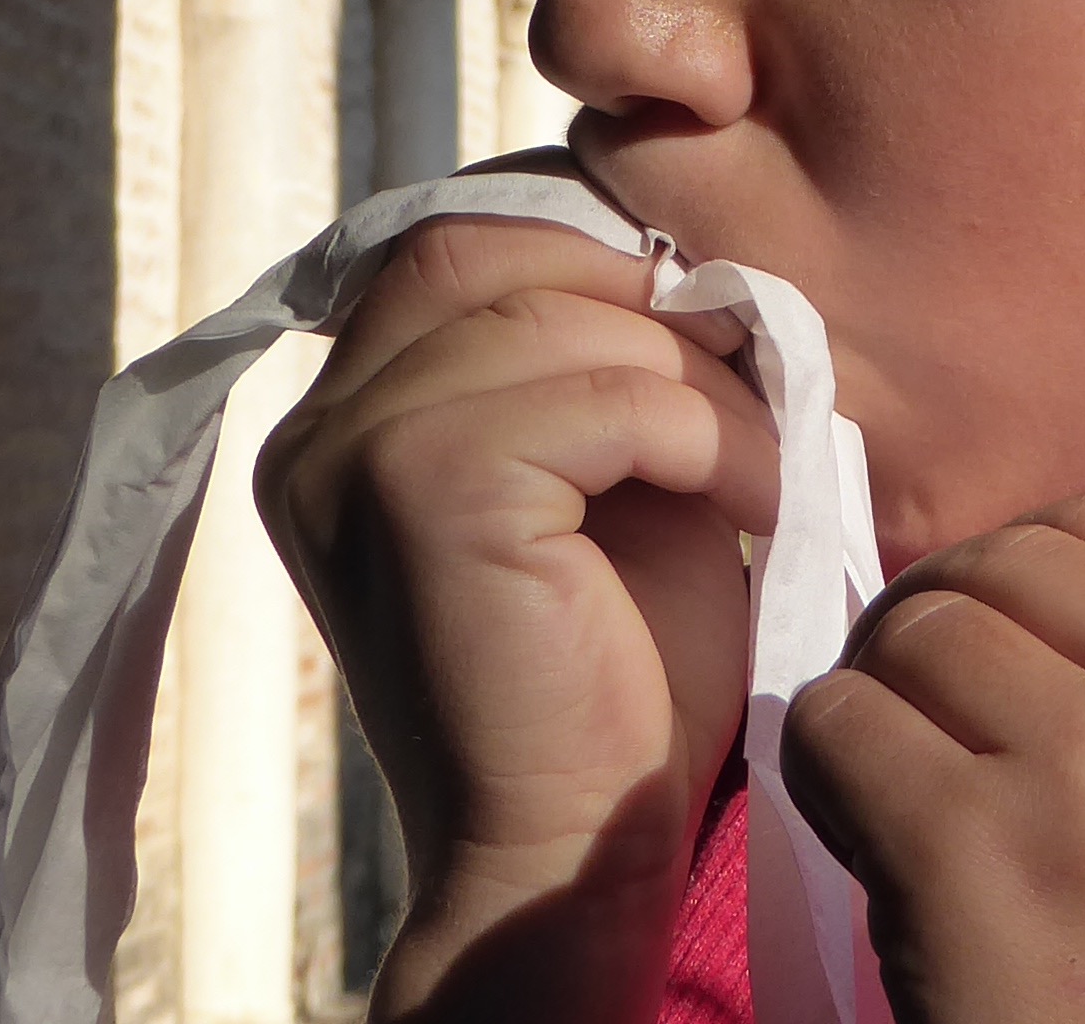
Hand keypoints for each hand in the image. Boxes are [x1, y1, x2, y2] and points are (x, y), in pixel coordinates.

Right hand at [256, 204, 780, 1021]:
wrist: (581, 846)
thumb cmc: (616, 670)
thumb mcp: (607, 468)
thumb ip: (598, 353)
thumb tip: (674, 241)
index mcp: (345, 414)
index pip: (467, 237)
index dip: (600, 250)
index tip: (709, 326)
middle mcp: (317, 425)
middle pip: (497, 246)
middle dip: (644, 296)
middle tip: (750, 380)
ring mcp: (352, 454)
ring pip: (565, 319)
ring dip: (702, 381)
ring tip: (767, 468)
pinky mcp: (423, 493)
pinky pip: (605, 397)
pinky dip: (710, 436)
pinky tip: (758, 507)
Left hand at [782, 482, 1084, 1023]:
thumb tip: (1027, 567)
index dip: (1035, 578)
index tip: (1018, 658)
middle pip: (1000, 563)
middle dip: (949, 633)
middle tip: (938, 727)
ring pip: (909, 635)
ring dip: (885, 705)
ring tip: (910, 794)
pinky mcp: (965, 843)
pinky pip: (833, 726)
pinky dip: (825, 777)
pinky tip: (873, 845)